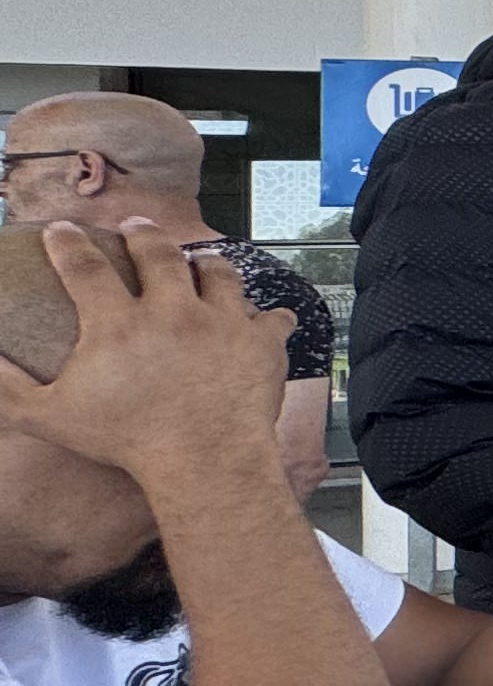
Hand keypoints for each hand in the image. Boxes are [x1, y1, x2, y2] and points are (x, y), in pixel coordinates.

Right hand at [0, 223, 287, 478]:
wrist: (204, 461)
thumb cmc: (127, 442)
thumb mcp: (49, 416)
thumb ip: (7, 387)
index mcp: (118, 324)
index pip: (84, 267)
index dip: (69, 244)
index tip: (60, 229)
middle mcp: (173, 311)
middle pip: (158, 253)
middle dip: (143, 233)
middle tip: (136, 224)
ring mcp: (223, 322)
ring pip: (219, 273)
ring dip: (207, 263)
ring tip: (201, 259)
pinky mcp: (262, 342)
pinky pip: (272, 317)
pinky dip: (269, 316)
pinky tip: (268, 315)